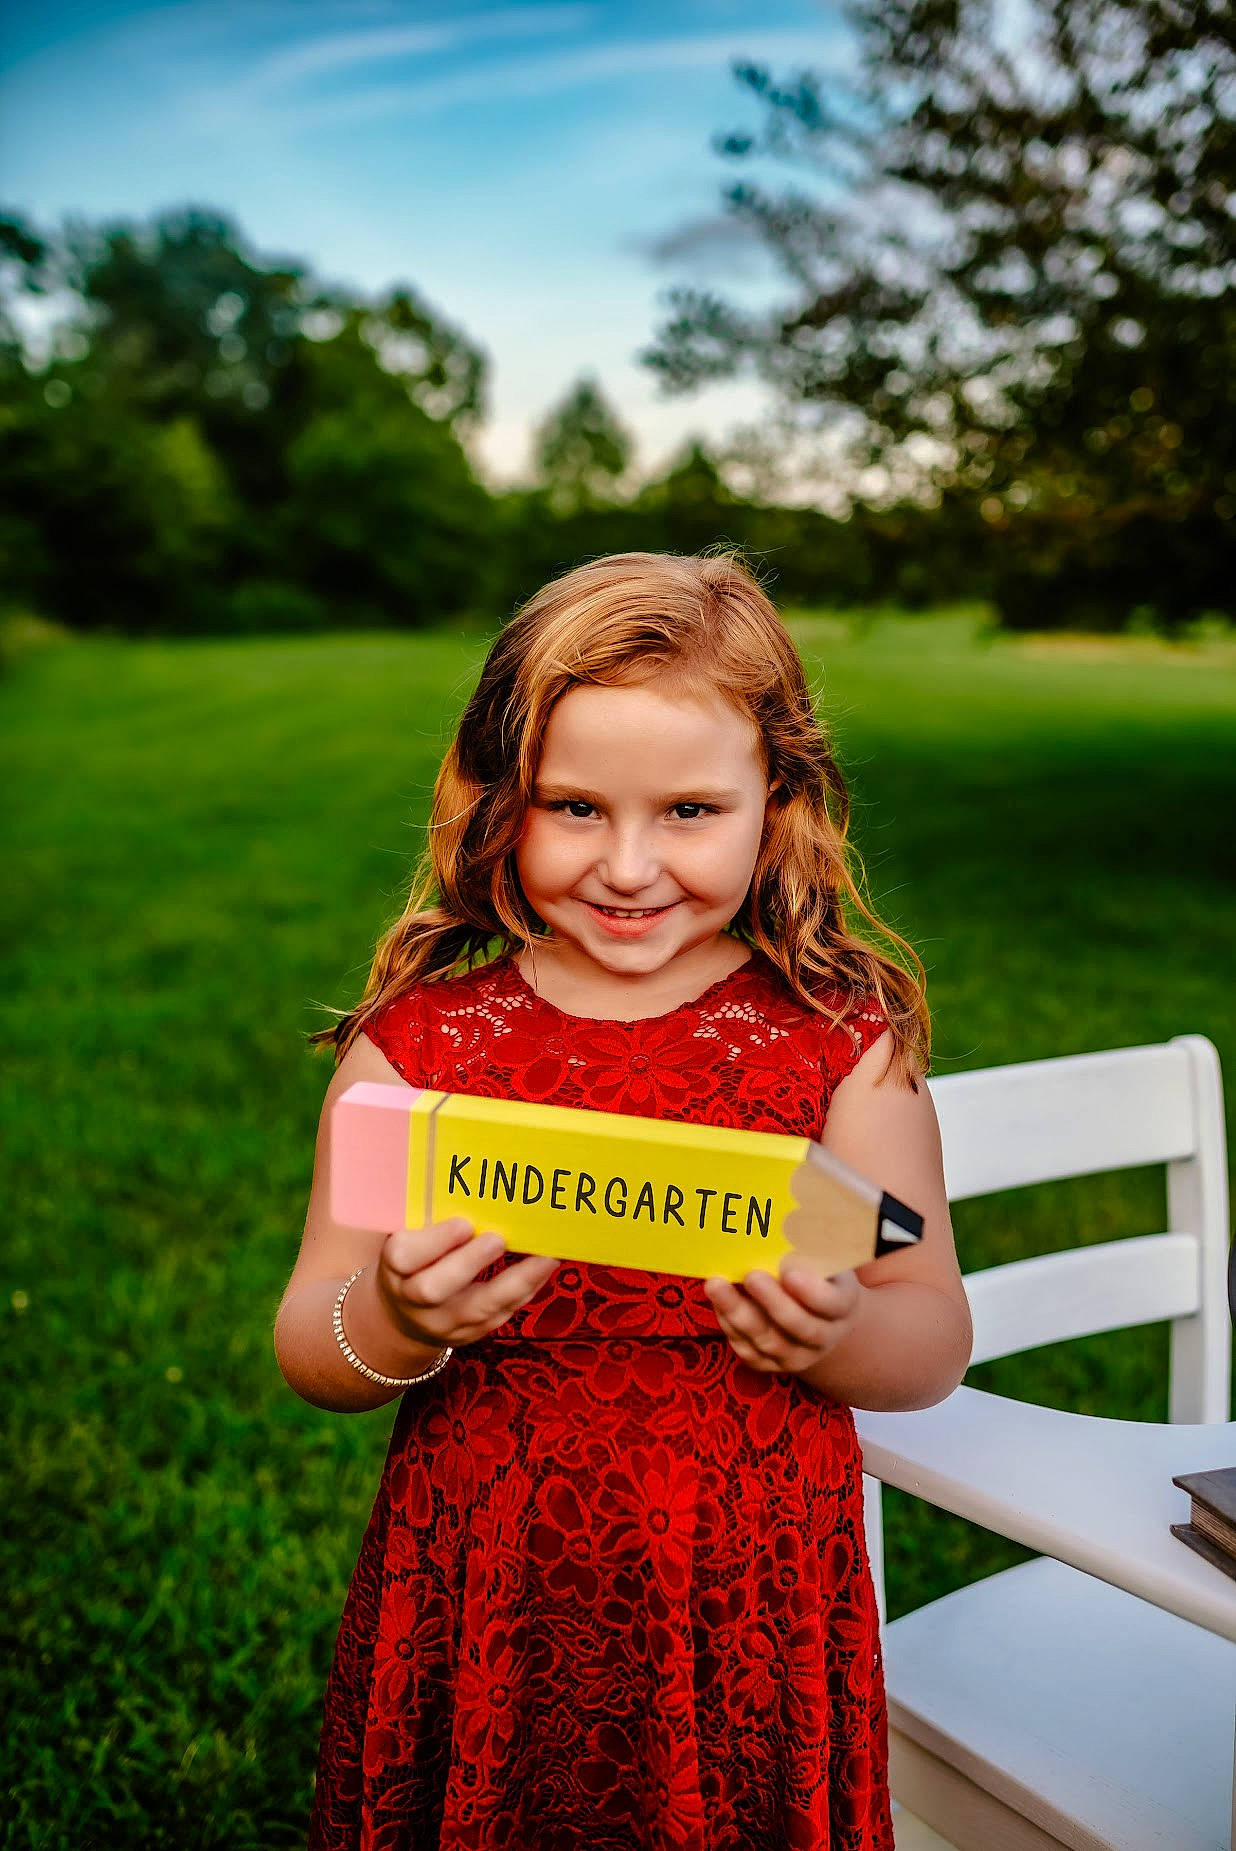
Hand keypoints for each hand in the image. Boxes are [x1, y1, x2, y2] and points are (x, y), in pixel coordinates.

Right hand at [376, 1217, 559, 1350]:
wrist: (404, 1316)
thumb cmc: (415, 1259)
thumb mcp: (410, 1237)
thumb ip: (432, 1215)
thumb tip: (475, 1180)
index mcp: (395, 1267)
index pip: (405, 1257)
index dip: (435, 1241)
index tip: (464, 1224)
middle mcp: (413, 1299)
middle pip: (434, 1289)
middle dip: (469, 1263)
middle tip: (498, 1239)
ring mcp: (441, 1322)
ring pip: (476, 1309)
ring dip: (514, 1282)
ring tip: (544, 1257)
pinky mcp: (470, 1334)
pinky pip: (500, 1315)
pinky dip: (525, 1291)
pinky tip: (544, 1268)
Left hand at [703, 1258, 862, 1374]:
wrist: (818, 1316)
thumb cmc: (817, 1272)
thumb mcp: (823, 1256)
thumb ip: (810, 1244)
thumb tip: (782, 1216)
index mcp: (843, 1305)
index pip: (831, 1304)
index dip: (812, 1292)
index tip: (790, 1272)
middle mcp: (824, 1336)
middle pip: (800, 1327)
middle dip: (773, 1302)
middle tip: (751, 1276)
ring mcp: (798, 1355)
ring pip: (769, 1343)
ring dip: (739, 1313)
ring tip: (717, 1285)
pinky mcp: (771, 1364)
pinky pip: (748, 1351)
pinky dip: (730, 1326)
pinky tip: (717, 1301)